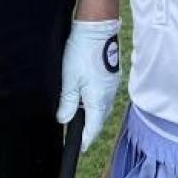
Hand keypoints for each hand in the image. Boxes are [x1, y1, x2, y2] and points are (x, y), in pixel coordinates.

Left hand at [57, 19, 121, 151]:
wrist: (97, 29)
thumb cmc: (81, 53)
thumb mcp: (69, 80)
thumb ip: (68, 103)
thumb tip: (64, 120)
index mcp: (98, 99)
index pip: (93, 127)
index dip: (86, 139)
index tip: (81, 148)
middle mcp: (109, 95)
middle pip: (100, 119)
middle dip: (91, 129)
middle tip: (81, 137)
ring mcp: (112, 85)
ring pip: (104, 107)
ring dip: (95, 115)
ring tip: (84, 120)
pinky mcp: (112, 76)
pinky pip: (106, 96)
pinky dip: (98, 103)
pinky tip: (90, 100)